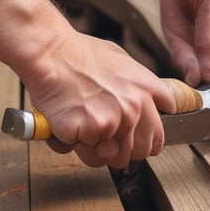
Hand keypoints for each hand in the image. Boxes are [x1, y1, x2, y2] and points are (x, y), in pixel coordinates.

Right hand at [22, 32, 176, 168]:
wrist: (50, 53)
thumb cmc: (78, 54)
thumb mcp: (121, 60)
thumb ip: (140, 85)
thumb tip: (155, 101)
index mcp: (145, 91)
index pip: (159, 134)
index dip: (146, 141)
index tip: (136, 141)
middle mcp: (134, 108)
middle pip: (141, 152)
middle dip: (123, 150)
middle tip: (104, 139)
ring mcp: (113, 121)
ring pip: (114, 157)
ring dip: (99, 150)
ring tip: (85, 127)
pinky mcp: (90, 131)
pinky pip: (88, 154)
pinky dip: (77, 144)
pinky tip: (70, 123)